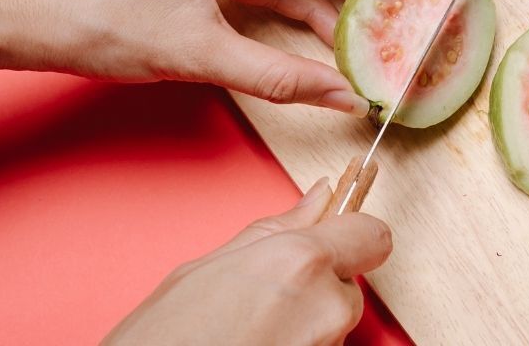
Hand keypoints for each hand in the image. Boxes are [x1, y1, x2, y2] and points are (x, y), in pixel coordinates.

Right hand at [103, 178, 391, 344]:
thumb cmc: (156, 345)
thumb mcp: (202, 271)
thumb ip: (275, 230)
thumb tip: (319, 197)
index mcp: (298, 262)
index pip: (372, 235)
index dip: (352, 234)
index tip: (337, 236)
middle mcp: (325, 307)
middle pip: (348, 284)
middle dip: (316, 286)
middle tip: (261, 297)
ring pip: (333, 322)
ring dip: (303, 322)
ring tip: (246, 331)